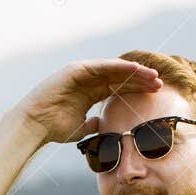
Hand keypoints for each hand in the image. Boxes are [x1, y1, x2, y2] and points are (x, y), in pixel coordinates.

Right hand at [13, 59, 161, 144]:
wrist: (35, 125)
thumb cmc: (55, 128)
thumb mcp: (81, 128)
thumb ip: (93, 125)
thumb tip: (103, 125)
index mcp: (89, 93)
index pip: (118, 88)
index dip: (136, 89)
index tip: (155, 93)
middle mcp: (87, 81)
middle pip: (120, 77)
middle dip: (140, 80)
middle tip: (159, 83)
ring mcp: (82, 73)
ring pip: (114, 70)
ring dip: (134, 72)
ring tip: (152, 75)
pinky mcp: (77, 69)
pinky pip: (103, 66)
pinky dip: (120, 67)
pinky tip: (136, 69)